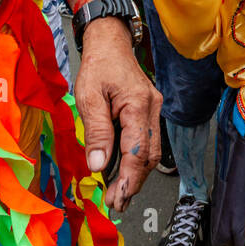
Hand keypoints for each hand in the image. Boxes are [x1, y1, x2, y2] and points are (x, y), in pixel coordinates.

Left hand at [73, 16, 162, 212]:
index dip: (129, 177)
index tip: (118, 198)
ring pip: (152, 151)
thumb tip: (99, 164)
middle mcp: (153, 108)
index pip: (138, 149)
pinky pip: (148, 142)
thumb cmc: (99, 65)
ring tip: (119, 194)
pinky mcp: (150, 112)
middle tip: (116, 203)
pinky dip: (137, 161)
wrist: (111, 42)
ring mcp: (155, 110)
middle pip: (150, 155)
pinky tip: (123, 172)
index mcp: (138, 104)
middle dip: (134, 182)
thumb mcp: (89, 96)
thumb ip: (97, 131)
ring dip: (136, 175)